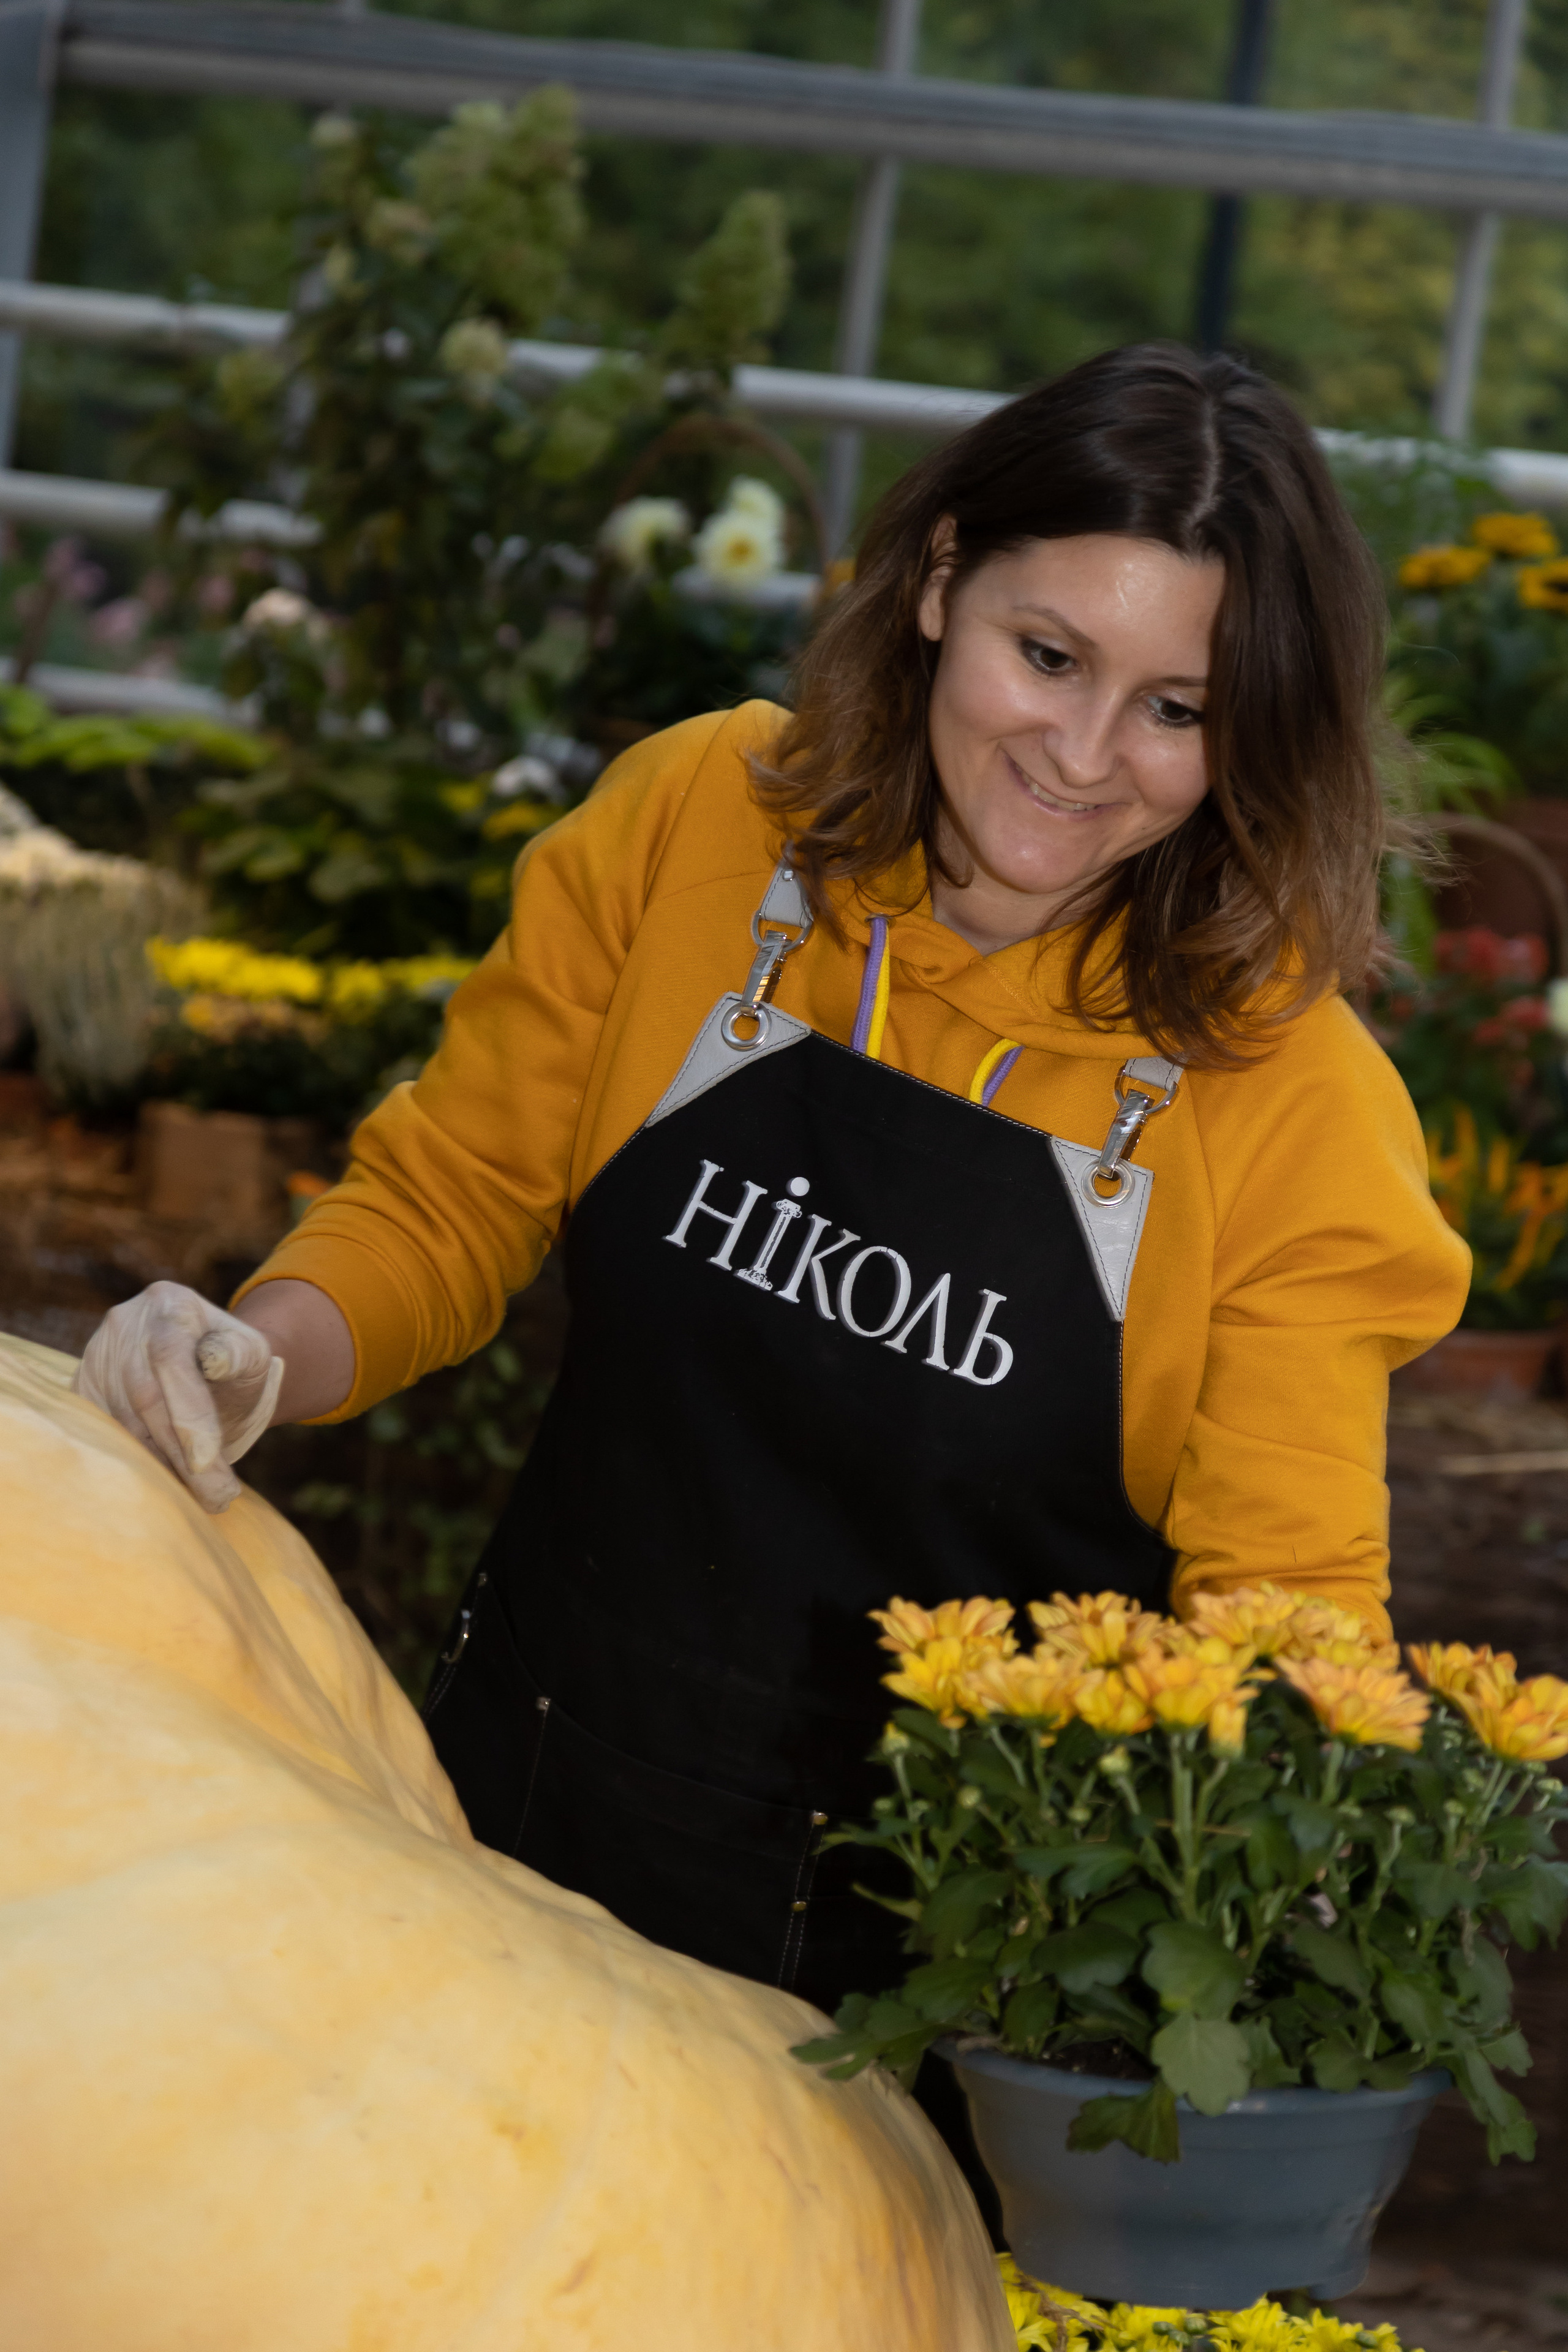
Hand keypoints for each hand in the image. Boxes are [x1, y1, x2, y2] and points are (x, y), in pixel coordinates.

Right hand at [73, 1281, 284, 1513]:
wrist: (207, 1368)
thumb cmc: (236, 1365)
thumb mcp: (253, 1354)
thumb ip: (240, 1355)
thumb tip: (215, 1360)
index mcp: (170, 1304)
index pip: (170, 1358)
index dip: (187, 1412)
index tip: (208, 1460)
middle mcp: (126, 1323)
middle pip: (144, 1396)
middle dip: (181, 1452)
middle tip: (217, 1495)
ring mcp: (98, 1353)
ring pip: (121, 1420)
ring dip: (160, 1464)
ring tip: (203, 1495)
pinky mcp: (83, 1386)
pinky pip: (102, 1430)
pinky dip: (134, 1460)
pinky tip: (166, 1483)